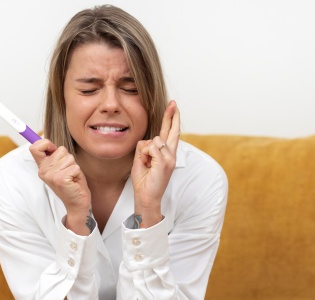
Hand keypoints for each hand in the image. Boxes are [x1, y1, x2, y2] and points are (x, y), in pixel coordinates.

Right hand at [30, 140, 91, 234]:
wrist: (77, 203)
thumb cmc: (72, 183)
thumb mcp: (61, 166)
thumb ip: (55, 155)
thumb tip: (51, 143)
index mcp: (42, 167)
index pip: (35, 147)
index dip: (46, 144)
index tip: (54, 150)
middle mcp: (43, 171)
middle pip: (61, 150)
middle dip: (69, 160)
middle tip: (68, 172)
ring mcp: (51, 176)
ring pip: (69, 158)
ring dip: (74, 167)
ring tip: (71, 177)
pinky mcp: (60, 180)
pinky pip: (74, 167)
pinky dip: (78, 173)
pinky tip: (74, 181)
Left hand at [130, 100, 180, 227]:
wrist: (146, 196)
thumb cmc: (144, 180)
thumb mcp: (141, 159)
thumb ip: (145, 148)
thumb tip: (149, 141)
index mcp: (166, 153)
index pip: (169, 133)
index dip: (171, 119)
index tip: (173, 107)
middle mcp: (171, 154)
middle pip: (171, 130)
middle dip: (171, 116)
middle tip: (173, 103)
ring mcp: (170, 158)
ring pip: (154, 140)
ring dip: (145, 152)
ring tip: (146, 165)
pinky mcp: (165, 162)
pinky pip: (151, 148)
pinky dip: (145, 156)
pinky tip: (147, 166)